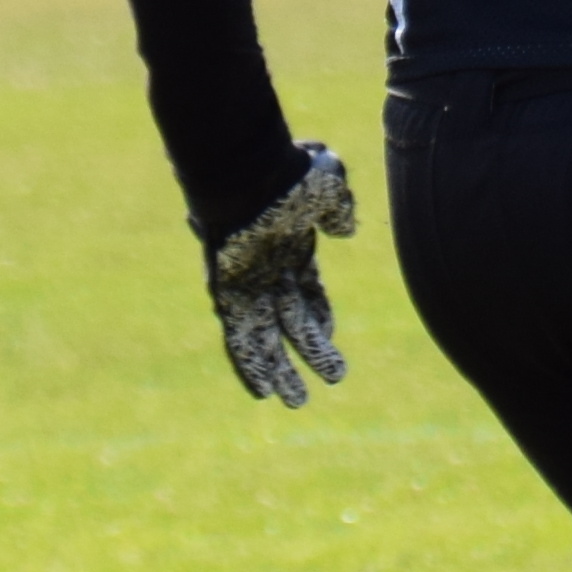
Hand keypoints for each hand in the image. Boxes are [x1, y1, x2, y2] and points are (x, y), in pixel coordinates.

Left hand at [202, 142, 355, 407]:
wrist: (247, 169)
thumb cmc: (288, 173)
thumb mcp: (327, 188)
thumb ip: (339, 208)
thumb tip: (345, 229)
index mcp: (291, 250)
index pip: (308, 294)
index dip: (321, 318)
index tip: (331, 336)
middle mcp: (267, 272)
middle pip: (289, 323)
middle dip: (307, 354)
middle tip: (328, 382)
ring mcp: (245, 283)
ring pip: (263, 336)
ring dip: (278, 369)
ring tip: (295, 402)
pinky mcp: (226, 291)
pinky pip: (237, 335)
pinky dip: (248, 363)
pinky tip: (261, 390)